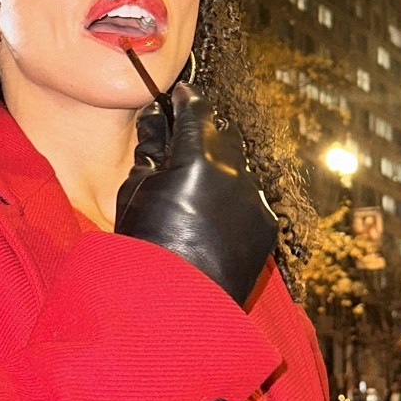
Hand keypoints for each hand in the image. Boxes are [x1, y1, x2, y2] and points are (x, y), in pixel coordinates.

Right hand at [115, 84, 278, 306]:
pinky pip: (249, 199)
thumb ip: (150, 153)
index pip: (197, 110)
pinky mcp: (267, 225)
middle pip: (222, 135)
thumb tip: (157, 126)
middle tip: (181, 145)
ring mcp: (255, 200)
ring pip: (238, 168)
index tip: (181, 94)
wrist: (175, 305)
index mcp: (198, 160)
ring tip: (194, 191)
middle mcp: (235, 174)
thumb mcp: (134, 192)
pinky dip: (232, 200)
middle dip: (203, 135)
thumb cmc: (144, 248)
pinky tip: (210, 218)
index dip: (187, 98)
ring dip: (219, 169)